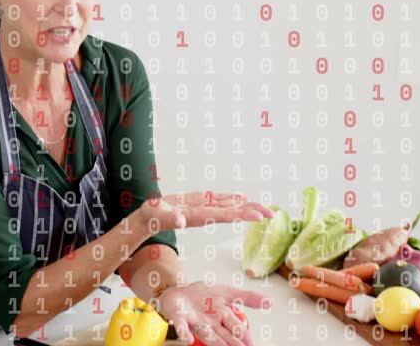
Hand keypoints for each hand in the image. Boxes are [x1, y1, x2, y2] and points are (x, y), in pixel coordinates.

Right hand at [133, 191, 274, 234]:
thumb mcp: (159, 216)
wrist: (147, 219)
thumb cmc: (151, 218)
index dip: (242, 215)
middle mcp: (205, 214)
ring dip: (247, 206)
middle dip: (252, 212)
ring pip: (229, 207)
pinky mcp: (199, 203)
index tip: (258, 217)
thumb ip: (170, 218)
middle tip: (272, 213)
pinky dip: (232, 199)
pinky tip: (242, 198)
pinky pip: (219, 201)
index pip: (225, 216)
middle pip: (233, 212)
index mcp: (198, 217)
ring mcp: (203, 209)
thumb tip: (180, 222)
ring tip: (264, 207)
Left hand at [155, 281, 271, 345]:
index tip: (251, 345)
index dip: (244, 337)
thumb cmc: (202, 295)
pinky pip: (181, 325)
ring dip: (214, 342)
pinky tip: (187, 338)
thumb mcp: (227, 292)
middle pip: (223, 334)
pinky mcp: (179, 317)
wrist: (178, 290)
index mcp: (222, 316)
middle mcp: (209, 322)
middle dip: (232, 343)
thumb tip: (271, 302)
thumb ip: (248, 297)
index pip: (237, 328)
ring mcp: (194, 320)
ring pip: (206, 333)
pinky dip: (183, 332)